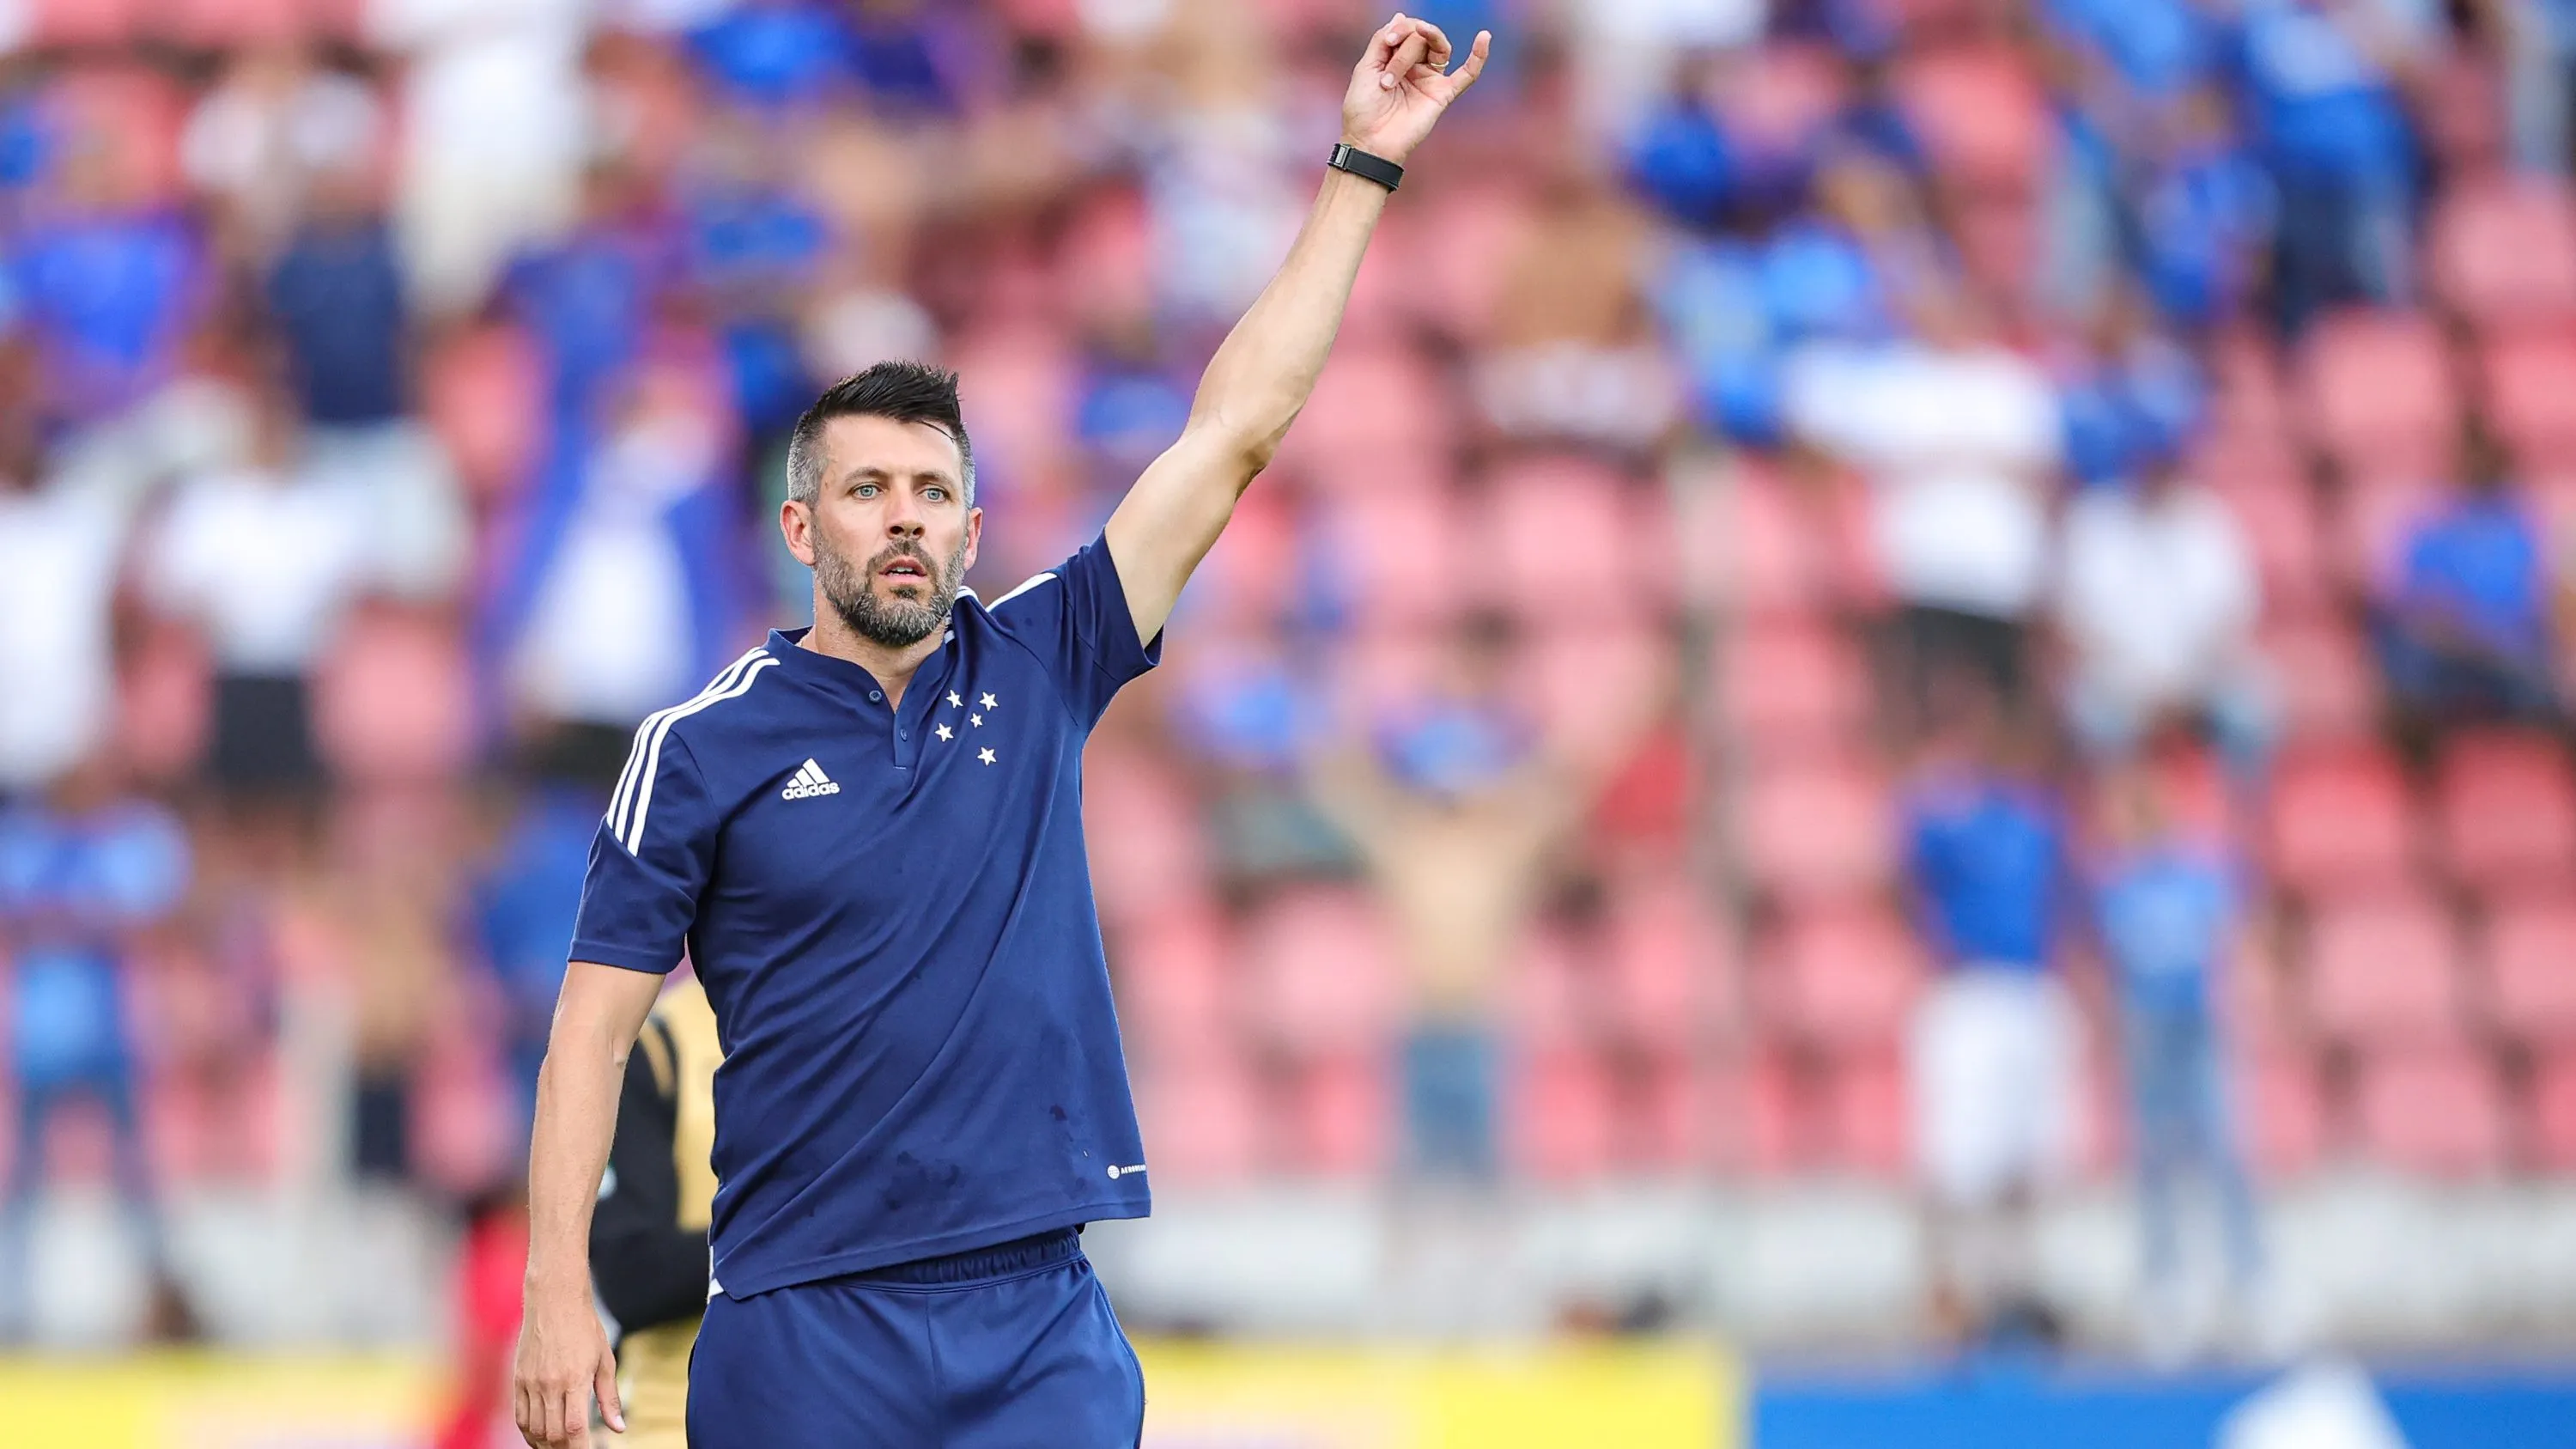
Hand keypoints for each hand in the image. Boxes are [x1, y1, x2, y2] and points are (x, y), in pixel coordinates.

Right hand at [513, 1284, 623, 1447]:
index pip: (575, 1429)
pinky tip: (540, 1436)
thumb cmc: (584, 1327)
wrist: (554, 1300)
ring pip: (534, 1429)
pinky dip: (529, 1432)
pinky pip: (520, 1416)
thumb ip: (610, 1398)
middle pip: (553, 1434)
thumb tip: (618, 1428)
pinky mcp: (518, 1379)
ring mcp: (531, 1382)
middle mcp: (549, 1384)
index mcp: (574, 1380)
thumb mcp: (605, 1360)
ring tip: (558, 1447)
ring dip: (546, 1444)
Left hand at [1340, 14, 1489, 166]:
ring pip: (1438, 48)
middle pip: (1420, 37)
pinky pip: (1467, 75)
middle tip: (1388, 78)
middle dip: (1403, 51)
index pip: (1406, 30)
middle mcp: (1415, 66)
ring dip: (1419, 52)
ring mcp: (1430, 80)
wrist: (1369, 142)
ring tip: (1399, 72)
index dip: (1400, 29)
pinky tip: (1485, 38)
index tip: (1388, 42)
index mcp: (1395, 58)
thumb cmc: (1363, 110)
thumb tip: (1402, 16)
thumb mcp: (1366, 68)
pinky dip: (1478, 57)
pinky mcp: (1442, 95)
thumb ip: (1382, 41)